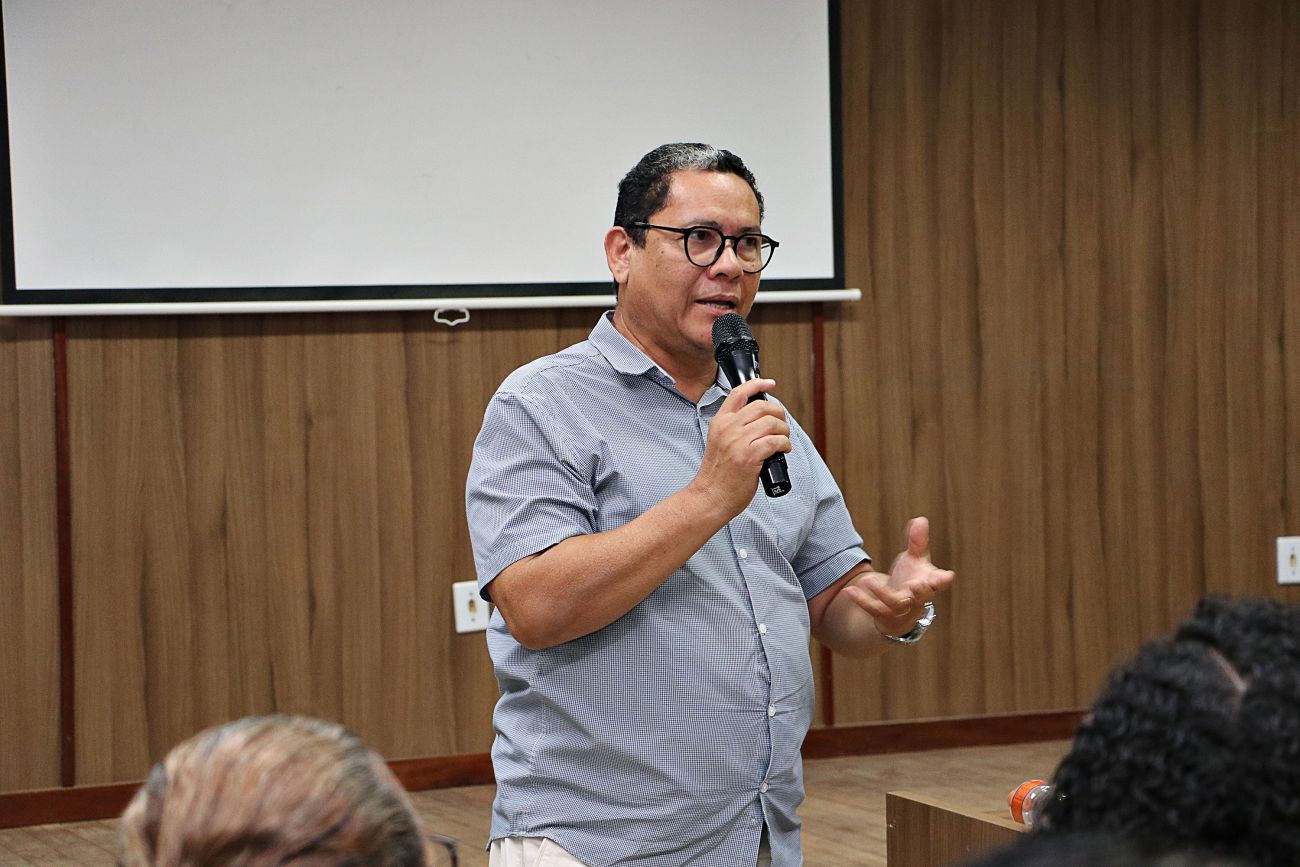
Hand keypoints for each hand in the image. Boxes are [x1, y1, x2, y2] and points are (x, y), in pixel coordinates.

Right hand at [689, 378, 790, 518]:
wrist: (710, 496)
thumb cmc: (717, 474)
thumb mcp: (719, 442)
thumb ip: (733, 428)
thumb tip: (760, 419)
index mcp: (720, 422)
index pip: (739, 393)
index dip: (757, 384)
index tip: (770, 383)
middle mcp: (728, 428)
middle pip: (762, 406)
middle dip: (779, 413)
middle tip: (781, 424)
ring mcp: (738, 442)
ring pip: (772, 423)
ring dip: (784, 431)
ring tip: (783, 440)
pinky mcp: (749, 456)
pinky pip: (775, 441)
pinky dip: (785, 444)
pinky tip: (783, 450)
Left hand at [844, 516, 954, 636]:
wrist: (898, 610)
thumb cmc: (910, 580)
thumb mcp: (915, 560)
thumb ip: (917, 542)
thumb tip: (921, 519)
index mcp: (929, 584)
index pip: (940, 583)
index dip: (943, 580)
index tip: (947, 576)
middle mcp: (917, 600)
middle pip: (920, 598)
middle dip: (919, 592)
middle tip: (916, 584)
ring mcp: (901, 610)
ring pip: (894, 604)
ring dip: (882, 593)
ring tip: (869, 580)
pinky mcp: (884, 616)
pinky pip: (873, 609)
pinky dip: (861, 600)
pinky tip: (849, 590)